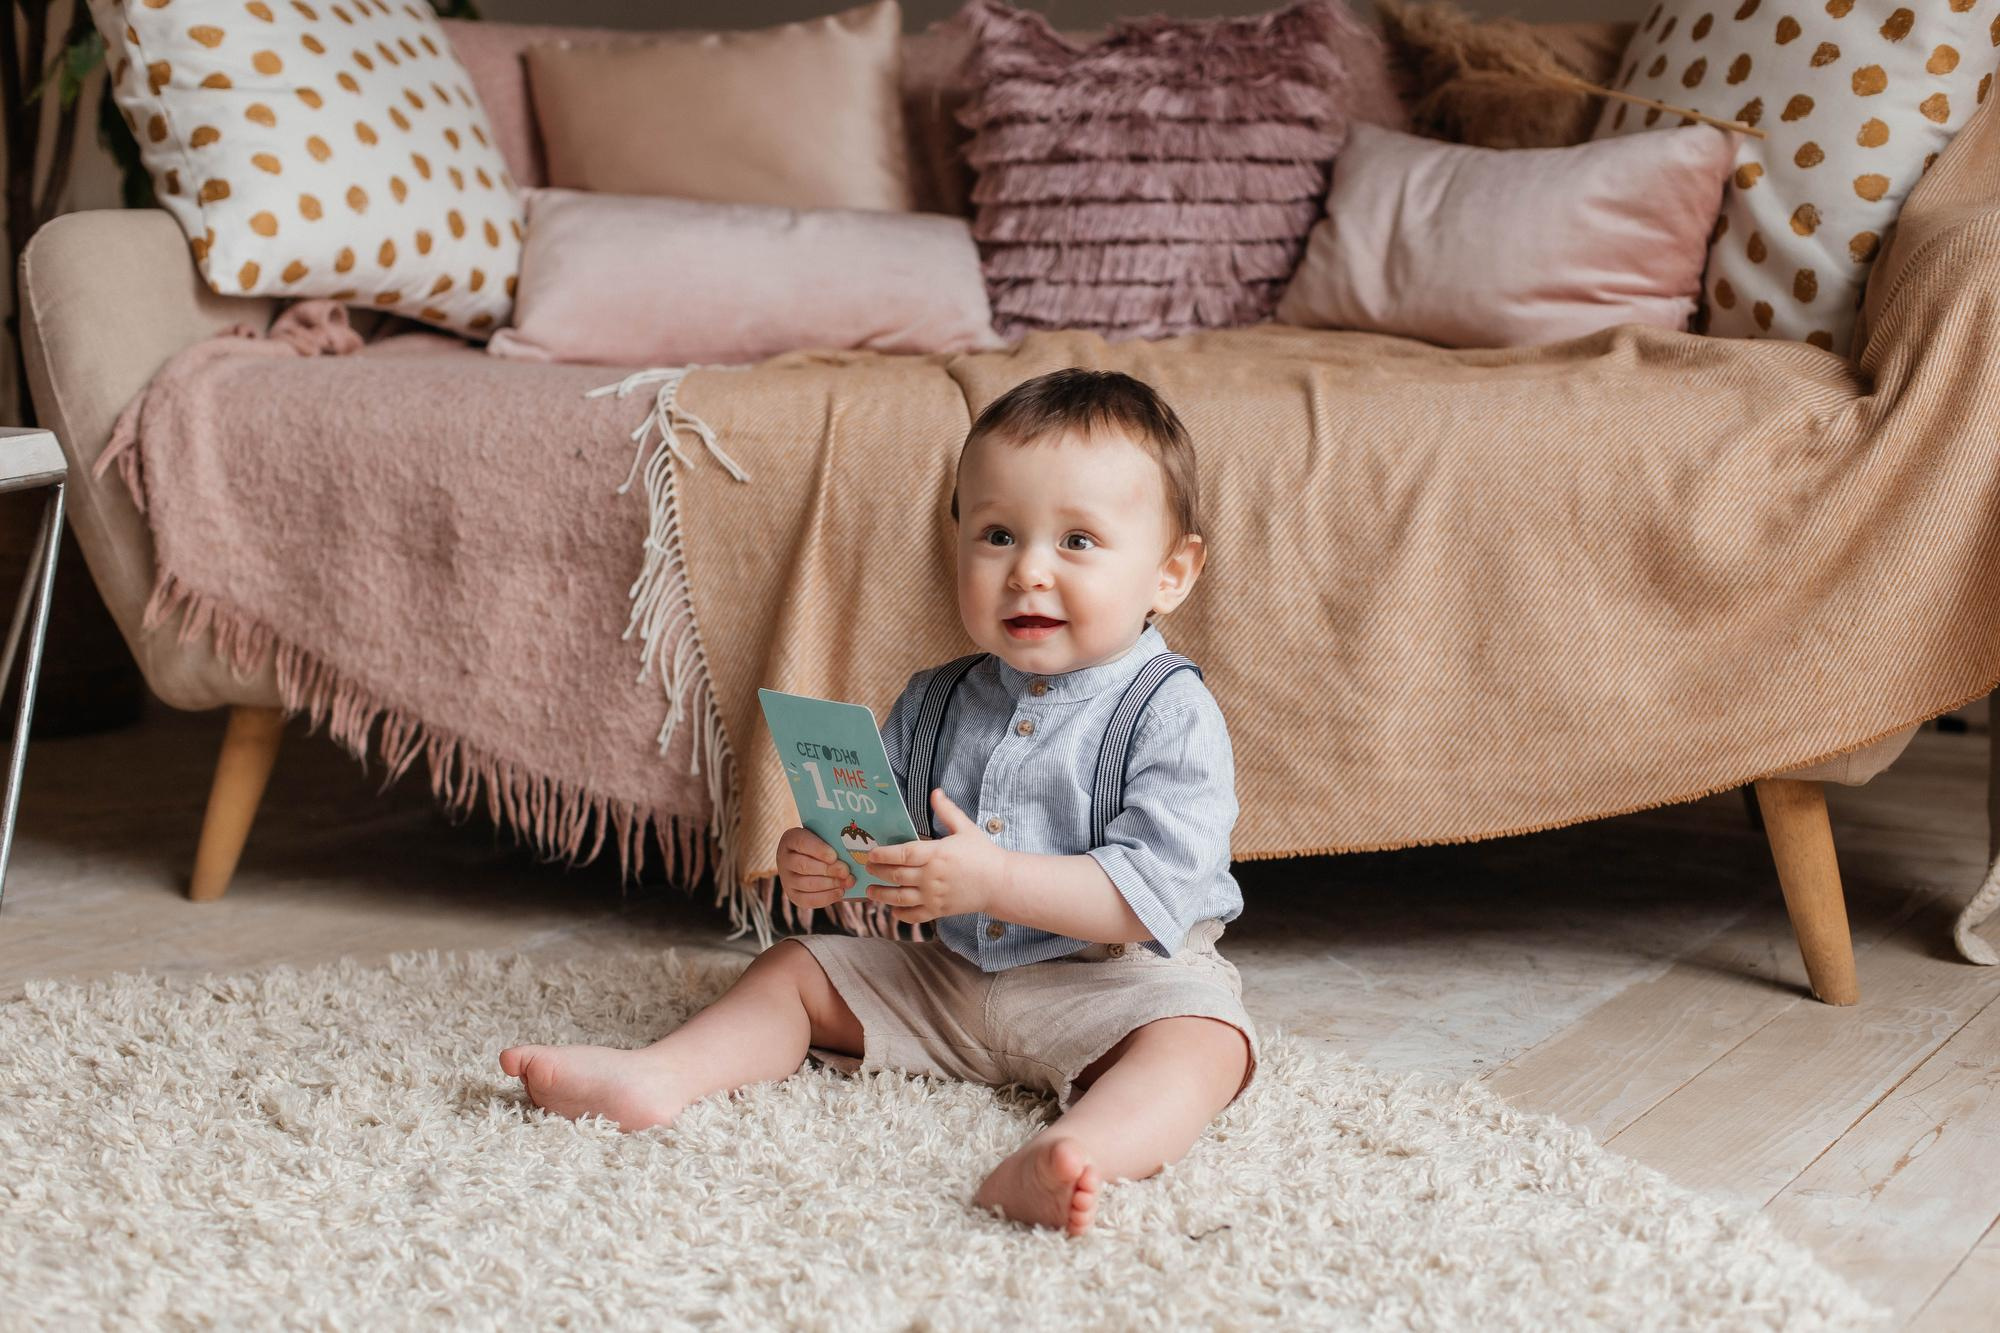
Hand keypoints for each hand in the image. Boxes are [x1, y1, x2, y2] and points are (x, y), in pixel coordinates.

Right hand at [776, 825, 853, 911]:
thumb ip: (833, 840)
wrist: (809, 858)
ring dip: (829, 884)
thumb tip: (853, 847)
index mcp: (791, 839)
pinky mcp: (793, 895)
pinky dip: (826, 897)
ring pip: (806, 884)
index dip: (818, 850)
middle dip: (828, 870)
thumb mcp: (823, 836)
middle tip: (846, 871)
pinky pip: (807, 900)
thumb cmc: (821, 845)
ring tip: (847, 882)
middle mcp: (784, 858)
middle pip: (804, 866)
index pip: (802, 843)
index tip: (834, 856)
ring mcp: (786, 879)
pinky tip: (840, 892)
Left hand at [863, 789, 1008, 925]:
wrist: (1000, 883)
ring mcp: (934, 896)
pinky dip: (901, 914)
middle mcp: (932, 876)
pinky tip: (893, 909)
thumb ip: (947, 811)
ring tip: (871, 891)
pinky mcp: (939, 911)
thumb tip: (935, 792)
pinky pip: (914, 915)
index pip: (903, 854)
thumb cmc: (983, 854)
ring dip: (882, 895)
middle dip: (878, 872)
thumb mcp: (966, 828)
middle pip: (897, 875)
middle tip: (868, 868)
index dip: (884, 854)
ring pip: (900, 897)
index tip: (872, 853)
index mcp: (936, 854)